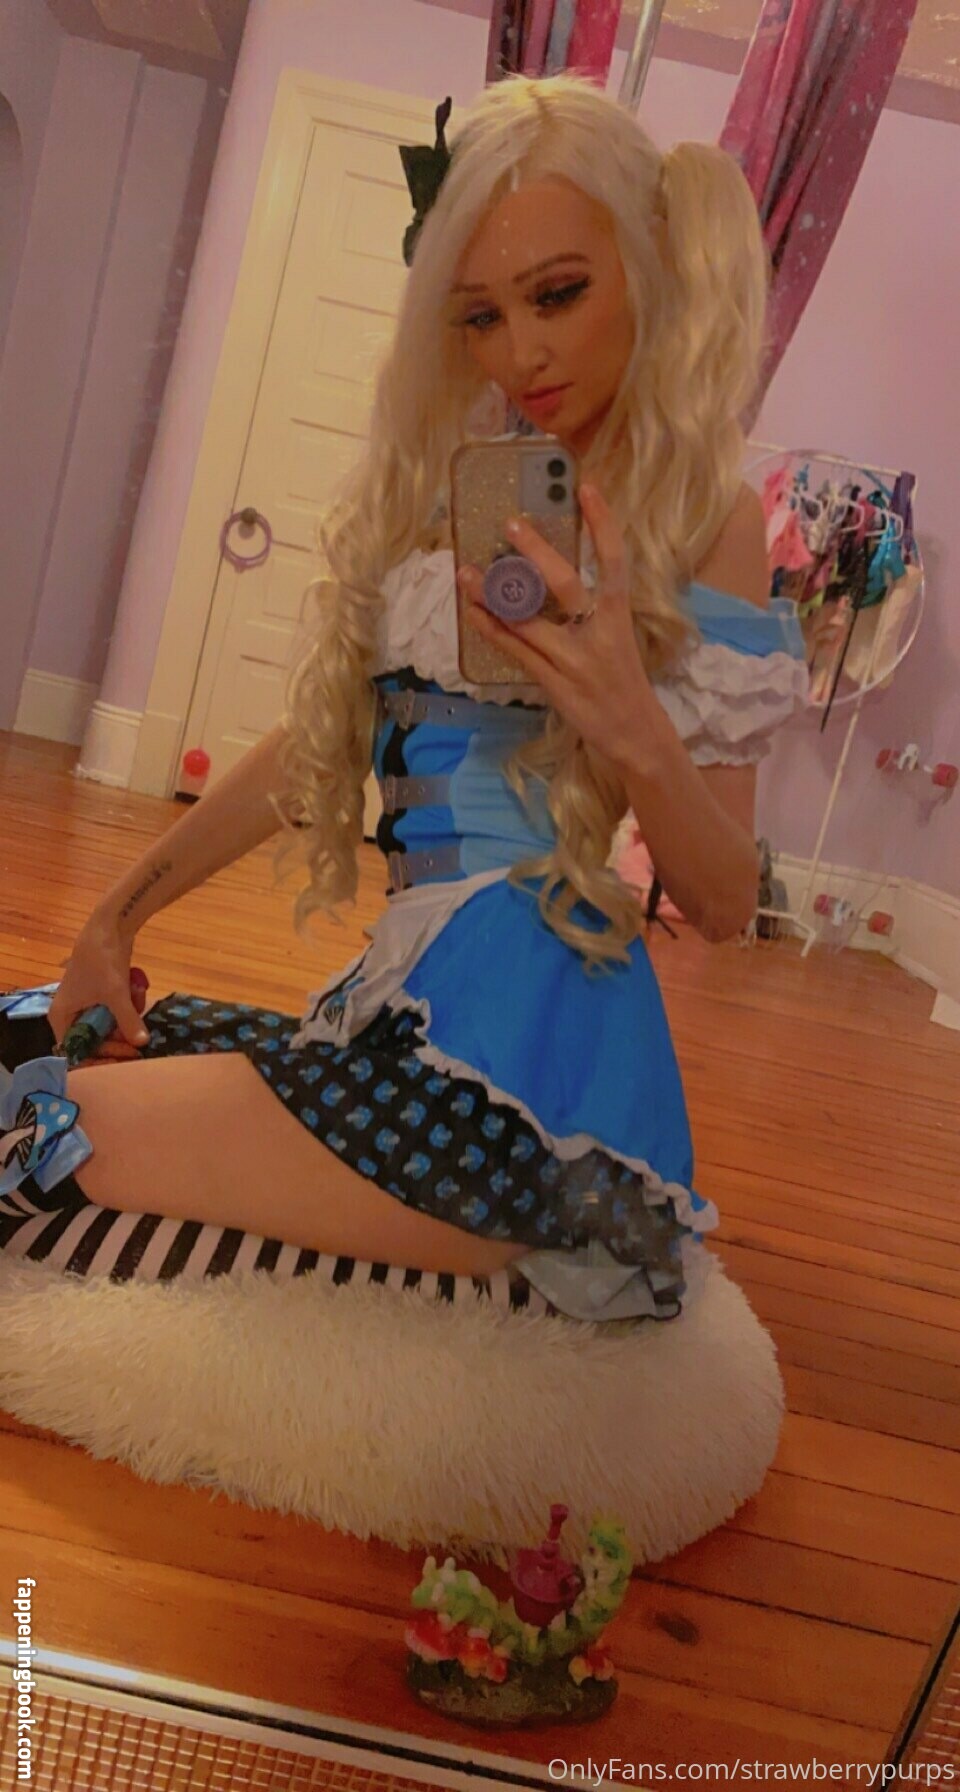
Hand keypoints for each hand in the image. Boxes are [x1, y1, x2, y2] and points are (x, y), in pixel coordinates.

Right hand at [49, 915, 148, 1064]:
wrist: (109, 926)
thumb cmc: (102, 962)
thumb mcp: (116, 994)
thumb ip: (128, 1021)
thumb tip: (142, 1044)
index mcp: (62, 1017)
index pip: (77, 1051)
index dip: (100, 1057)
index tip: (123, 1057)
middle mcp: (69, 1014)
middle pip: (94, 1041)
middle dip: (119, 1038)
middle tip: (139, 1042)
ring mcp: (85, 1004)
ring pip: (109, 1026)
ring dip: (128, 1017)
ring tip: (137, 999)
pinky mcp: (100, 994)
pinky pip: (115, 1011)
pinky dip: (128, 1005)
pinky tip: (137, 991)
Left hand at [457, 485, 658, 772]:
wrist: (635, 734)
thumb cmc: (624, 683)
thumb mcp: (617, 640)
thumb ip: (593, 612)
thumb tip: (550, 578)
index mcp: (618, 617)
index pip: (614, 561)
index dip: (603, 523)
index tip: (586, 487)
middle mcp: (597, 633)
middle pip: (565, 583)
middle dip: (536, 552)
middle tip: (510, 523)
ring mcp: (573, 659)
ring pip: (526, 619)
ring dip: (492, 595)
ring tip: (466, 572)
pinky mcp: (553, 682)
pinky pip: (515, 650)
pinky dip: (491, 630)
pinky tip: (472, 613)